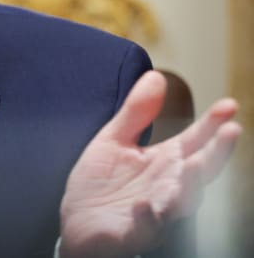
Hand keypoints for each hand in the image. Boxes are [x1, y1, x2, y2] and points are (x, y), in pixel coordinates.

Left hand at [59, 70, 241, 257]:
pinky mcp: (134, 233)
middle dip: (216, 153)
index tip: (229, 104)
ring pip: (180, 202)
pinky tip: (143, 205)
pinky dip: (147, 216)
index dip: (212, 124)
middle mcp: (167, 187)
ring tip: (193, 165)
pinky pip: (145, 227)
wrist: (75, 224)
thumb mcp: (114, 141)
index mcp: (165, 163)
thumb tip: (156, 75)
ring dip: (188, 185)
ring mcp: (154, 212)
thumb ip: (136, 113)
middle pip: (199, 171)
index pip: (195, 142)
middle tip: (231, 131)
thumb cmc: (100, 184)